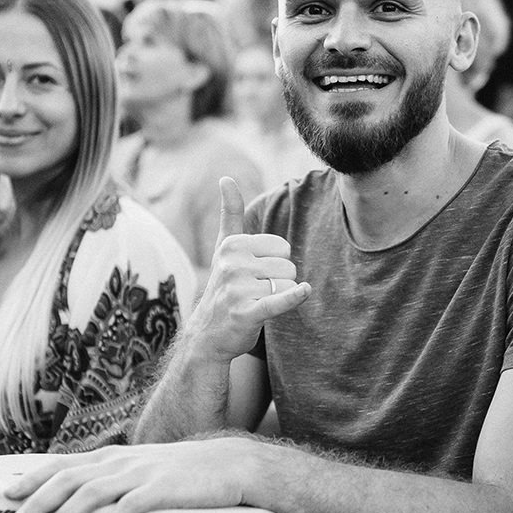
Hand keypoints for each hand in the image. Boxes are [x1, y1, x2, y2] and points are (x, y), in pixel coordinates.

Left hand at [0, 438, 257, 512]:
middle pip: (68, 479)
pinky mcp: (163, 490)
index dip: (33, 478)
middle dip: (36, 501)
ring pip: (91, 493)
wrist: (231, 464)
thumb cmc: (184, 474)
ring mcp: (141, 474)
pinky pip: (129, 509)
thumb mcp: (142, 470)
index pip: (63, 464)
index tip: (6, 493)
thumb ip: (112, 480)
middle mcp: (120, 462)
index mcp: (113, 457)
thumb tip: (83, 499)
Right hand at [188, 177, 309, 360]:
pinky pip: (279, 300)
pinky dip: (294, 297)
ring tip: (256, 304)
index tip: (256, 274)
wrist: (208, 334)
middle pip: (287, 265)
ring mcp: (238, 289)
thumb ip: (230, 213)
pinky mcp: (245, 313)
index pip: (282, 247)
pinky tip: (304, 291)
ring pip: (286, 284)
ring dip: (279, 297)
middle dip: (280, 281)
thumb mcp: (224, 247)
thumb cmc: (223, 286)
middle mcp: (233, 264)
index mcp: (232, 245)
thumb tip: (225, 178)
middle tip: (257, 293)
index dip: (276, 262)